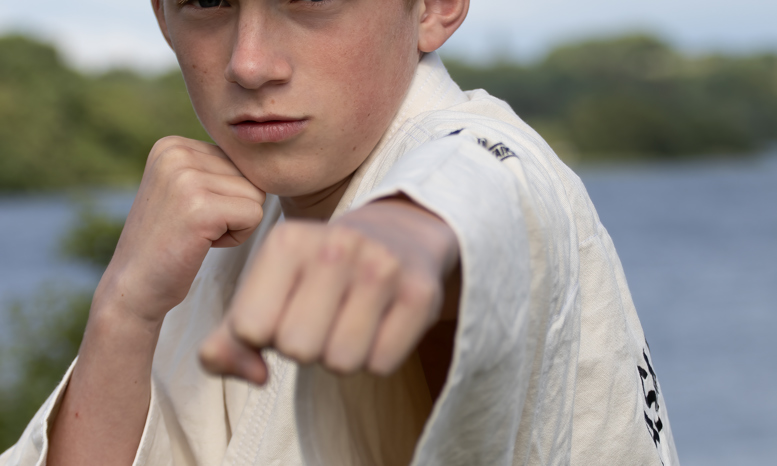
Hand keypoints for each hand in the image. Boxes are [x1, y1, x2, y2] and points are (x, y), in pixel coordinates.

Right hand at [93, 136, 265, 326]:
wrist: (134, 286)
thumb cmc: (169, 243)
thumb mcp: (184, 189)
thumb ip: (216, 168)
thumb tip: (265, 157)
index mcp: (173, 144)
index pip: (238, 161)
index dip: (226, 196)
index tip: (191, 213)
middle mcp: (176, 152)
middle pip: (250, 176)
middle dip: (234, 209)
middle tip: (195, 228)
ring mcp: (186, 178)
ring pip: (256, 195)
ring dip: (236, 223)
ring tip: (198, 235)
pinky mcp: (201, 207)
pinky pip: (254, 215)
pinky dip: (238, 236)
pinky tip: (204, 244)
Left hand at [199, 198, 459, 382]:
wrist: (398, 235)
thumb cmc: (319, 274)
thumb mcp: (267, 290)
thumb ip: (230, 338)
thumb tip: (253, 375)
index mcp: (287, 240)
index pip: (249, 329)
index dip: (265, 334)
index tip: (285, 310)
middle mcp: (336, 246)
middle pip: (296, 349)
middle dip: (305, 347)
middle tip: (322, 317)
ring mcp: (382, 267)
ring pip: (341, 362)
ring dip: (341, 354)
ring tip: (350, 319)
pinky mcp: (421, 293)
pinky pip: (381, 364)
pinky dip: (377, 356)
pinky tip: (380, 322)